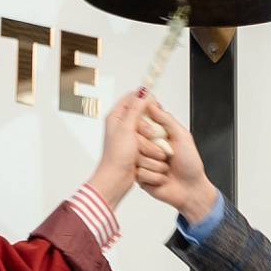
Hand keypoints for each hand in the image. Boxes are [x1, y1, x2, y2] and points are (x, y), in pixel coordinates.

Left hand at [89, 90, 151, 210]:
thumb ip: (136, 108)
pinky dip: (151, 148)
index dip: (145, 100)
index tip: (155, 106)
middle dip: (148, 127)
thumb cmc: (116, 157)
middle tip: (145, 135)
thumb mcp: (127, 128)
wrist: (116, 179)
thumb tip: (142, 91)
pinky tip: (148, 155)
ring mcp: (130, 138)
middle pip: (144, 116)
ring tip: (141, 149)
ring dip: (150, 140)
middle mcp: (122, 125)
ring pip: (149, 131)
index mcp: (116, 116)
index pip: (132, 98)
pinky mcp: (137, 149)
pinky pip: (150, 143)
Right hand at [134, 99, 217, 222]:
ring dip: (156, 165)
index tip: (153, 133)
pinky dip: (154, 176)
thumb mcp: (182, 136)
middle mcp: (148, 147)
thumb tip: (152, 105)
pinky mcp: (141, 176)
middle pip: (136, 140)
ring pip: (137, 157)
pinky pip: (140, 172)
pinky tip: (162, 178)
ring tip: (166, 168)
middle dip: (154, 149)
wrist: (191, 189)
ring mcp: (144, 162)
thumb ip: (166, 119)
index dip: (145, 127)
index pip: (141, 124)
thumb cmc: (190, 164)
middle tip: (167, 155)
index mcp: (157, 135)